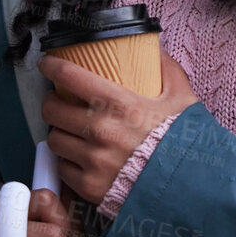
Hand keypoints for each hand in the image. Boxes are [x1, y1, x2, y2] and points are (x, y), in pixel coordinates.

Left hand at [39, 49, 198, 206]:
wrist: (188, 186)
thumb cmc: (183, 141)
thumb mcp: (181, 98)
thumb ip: (167, 70)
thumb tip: (155, 50)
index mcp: (119, 104)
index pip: (70, 77)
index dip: (52, 66)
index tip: (47, 64)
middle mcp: (100, 130)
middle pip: (52, 109)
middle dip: (52, 102)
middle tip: (58, 101)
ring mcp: (92, 160)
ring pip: (54, 139)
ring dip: (60, 132)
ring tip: (69, 131)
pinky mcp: (89, 185)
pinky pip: (63, 168)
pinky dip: (68, 161)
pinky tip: (79, 157)